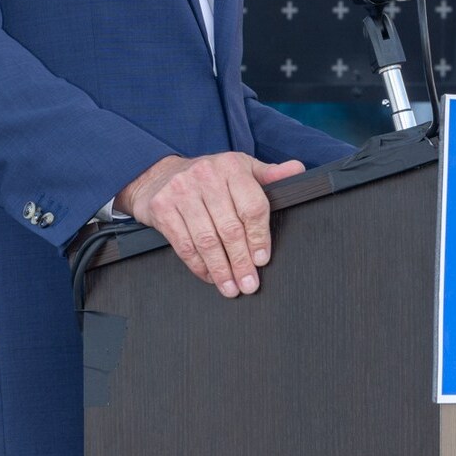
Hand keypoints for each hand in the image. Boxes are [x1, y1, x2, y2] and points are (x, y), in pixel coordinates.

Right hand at [119, 150, 306, 297]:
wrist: (157, 175)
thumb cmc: (208, 176)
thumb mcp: (240, 168)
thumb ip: (269, 174)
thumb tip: (298, 171)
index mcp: (231, 167)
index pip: (251, 207)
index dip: (259, 237)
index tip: (262, 260)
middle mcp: (205, 176)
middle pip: (229, 228)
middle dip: (241, 262)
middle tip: (249, 284)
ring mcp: (181, 192)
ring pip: (206, 240)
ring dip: (221, 269)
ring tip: (231, 288)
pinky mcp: (162, 208)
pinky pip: (184, 244)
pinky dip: (199, 265)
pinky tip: (210, 276)